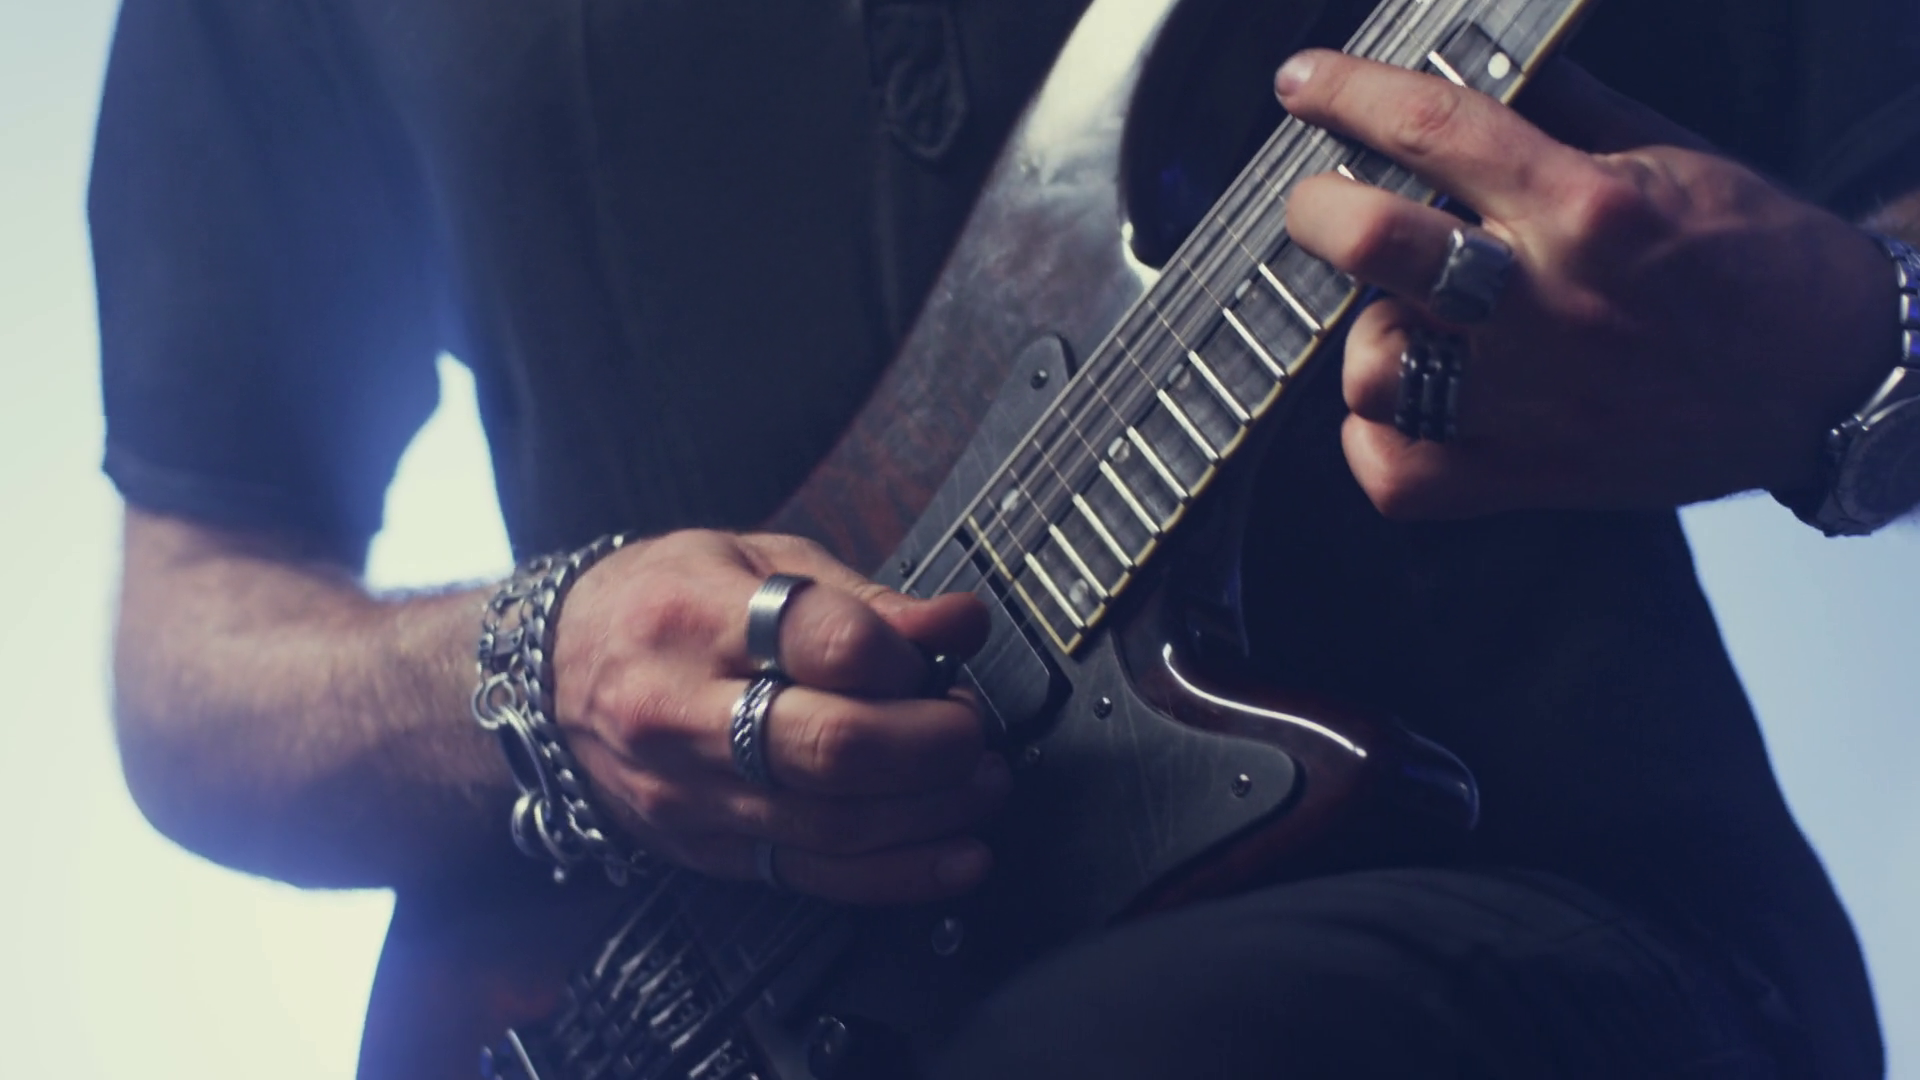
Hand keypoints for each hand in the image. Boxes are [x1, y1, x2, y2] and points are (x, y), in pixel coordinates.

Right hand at [550, 530, 1004, 904]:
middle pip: (832, 747)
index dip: (906, 655)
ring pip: (832, 825)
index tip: (941, 653)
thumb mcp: (753, 560)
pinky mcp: (705, 851)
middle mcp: (682, 712)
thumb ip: (861, 599)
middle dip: (932, 745)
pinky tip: (956, 857)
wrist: (547, 677)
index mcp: (696, 616)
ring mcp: (690, 793)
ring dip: (931, 812)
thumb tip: (957, 625)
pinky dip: (899, 875)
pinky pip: (814, 877)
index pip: (824, 642)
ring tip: (981, 782)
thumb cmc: (660, 603)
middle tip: (972, 730)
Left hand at [1274, 50, 1898, 517]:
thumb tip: (1466, 71)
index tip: (1303, 86)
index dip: (1346, 95)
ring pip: (1368, 367)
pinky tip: (1409, 401)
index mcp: (1585, 207)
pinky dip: (1376, 437)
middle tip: (1323, 205)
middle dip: (1319, 209)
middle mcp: (1547, 304)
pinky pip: (1392, 470)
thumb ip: (1559, 113)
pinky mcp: (1524, 478)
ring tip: (1409, 319)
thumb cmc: (1752, 260)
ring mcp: (1529, 402)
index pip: (1431, 128)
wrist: (1826, 374)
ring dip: (1368, 333)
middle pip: (1369, 243)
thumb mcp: (1668, 155)